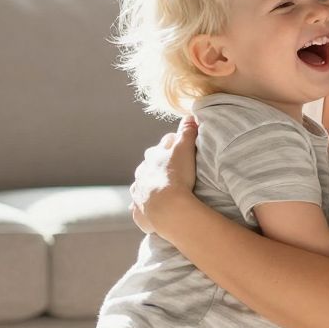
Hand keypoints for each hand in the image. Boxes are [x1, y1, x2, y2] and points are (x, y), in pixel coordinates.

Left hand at [130, 116, 198, 232]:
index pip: (163, 145)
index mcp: (153, 156)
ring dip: (148, 186)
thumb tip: (190, 116)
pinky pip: (139, 209)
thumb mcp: (184, 149)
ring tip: (160, 191)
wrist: (166, 208)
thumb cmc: (176, 176)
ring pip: (141, 186)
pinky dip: (143, 208)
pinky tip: (148, 211)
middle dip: (158, 165)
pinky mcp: (139, 212)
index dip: (174, 144)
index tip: (182, 146)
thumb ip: (187, 132)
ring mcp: (139, 193)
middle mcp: (142, 173)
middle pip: (149, 165)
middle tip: (172, 169)